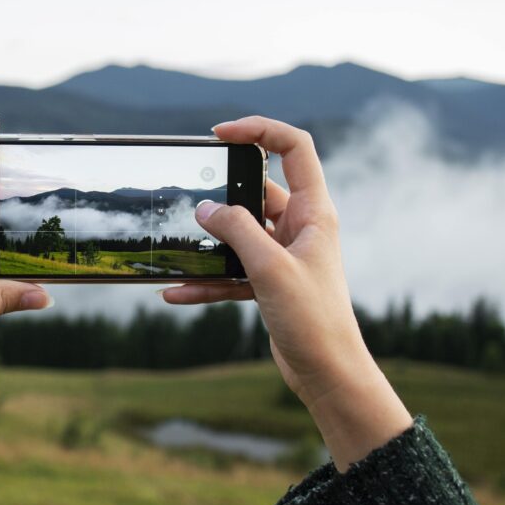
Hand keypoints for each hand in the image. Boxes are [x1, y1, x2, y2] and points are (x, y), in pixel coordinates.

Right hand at [162, 116, 411, 469]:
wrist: (328, 373)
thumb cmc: (314, 320)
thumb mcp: (270, 268)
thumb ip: (237, 231)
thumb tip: (205, 208)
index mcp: (314, 212)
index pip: (294, 148)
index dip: (260, 130)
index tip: (220, 134)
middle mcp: (300, 228)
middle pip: (257, 191)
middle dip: (221, 195)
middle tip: (188, 196)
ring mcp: (283, 256)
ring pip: (239, 235)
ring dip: (208, 243)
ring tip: (175, 246)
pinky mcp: (269, 284)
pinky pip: (231, 272)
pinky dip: (206, 280)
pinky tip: (176, 291)